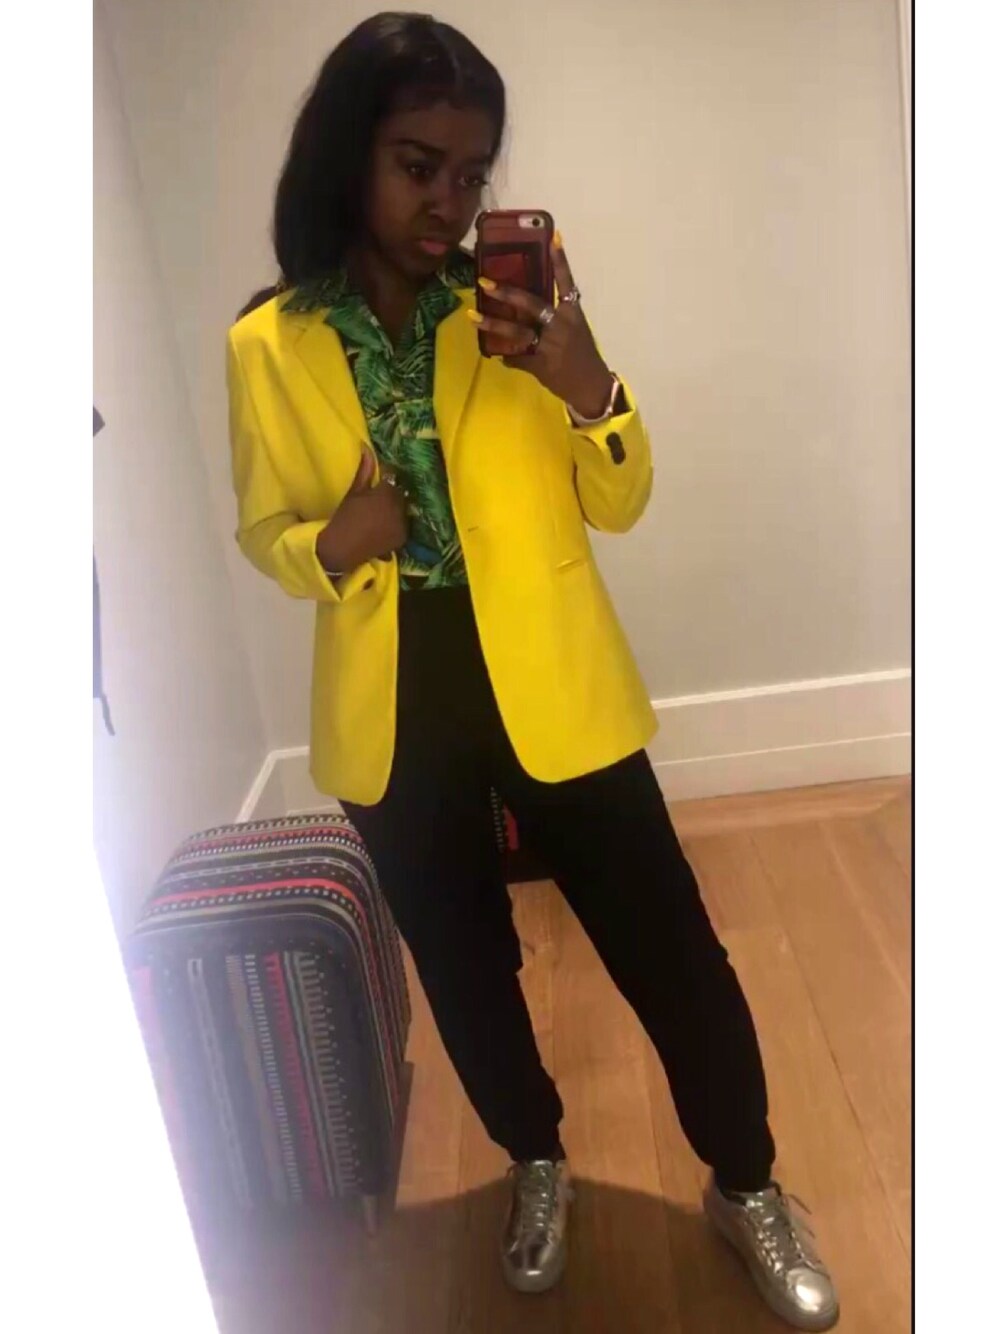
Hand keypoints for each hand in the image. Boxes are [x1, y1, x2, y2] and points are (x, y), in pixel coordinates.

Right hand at [316, 450, 408, 573]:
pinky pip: (404, 524)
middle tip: (381, 494)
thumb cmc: (345, 517)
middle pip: (401, 493)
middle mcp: (398, 509)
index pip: (393, 476)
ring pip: (404, 508)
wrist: (343, 547)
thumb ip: (365, 470)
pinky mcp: (402, 538)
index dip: (387, 473)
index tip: (382, 474)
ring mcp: (402, 525)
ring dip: (397, 506)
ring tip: (383, 509)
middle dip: (393, 491)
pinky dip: (397, 521)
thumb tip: (366, 447)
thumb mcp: (355, 492)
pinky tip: (386, 522)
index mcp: (386, 494)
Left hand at [470, 234, 613, 418]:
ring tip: (473, 316)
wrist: (591, 386)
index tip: (552, 236)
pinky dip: (507, 356)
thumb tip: (529, 307)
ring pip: (517, 331)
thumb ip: (555, 318)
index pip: (566, 281)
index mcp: (572, 313)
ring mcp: (549, 345)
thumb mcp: (575, 330)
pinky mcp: (540, 364)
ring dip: (493, 324)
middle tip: (484, 282)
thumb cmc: (583, 355)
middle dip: (507, 292)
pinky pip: (517, 357)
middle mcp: (560, 325)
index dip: (559, 259)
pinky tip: (498, 355)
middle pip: (532, 304)